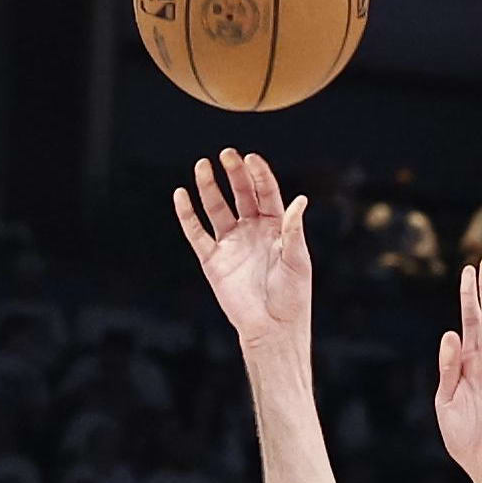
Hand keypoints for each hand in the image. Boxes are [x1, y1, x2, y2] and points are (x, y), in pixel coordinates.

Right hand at [174, 150, 310, 364]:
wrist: (272, 328)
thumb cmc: (292, 296)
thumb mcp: (298, 260)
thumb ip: (294, 230)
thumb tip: (300, 201)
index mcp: (275, 227)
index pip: (266, 193)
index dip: (259, 175)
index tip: (251, 158)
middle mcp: (252, 230)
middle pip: (240, 194)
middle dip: (233, 173)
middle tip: (226, 154)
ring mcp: (231, 244)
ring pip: (216, 208)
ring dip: (209, 187)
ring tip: (201, 165)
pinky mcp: (212, 260)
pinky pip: (196, 233)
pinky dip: (187, 215)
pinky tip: (181, 195)